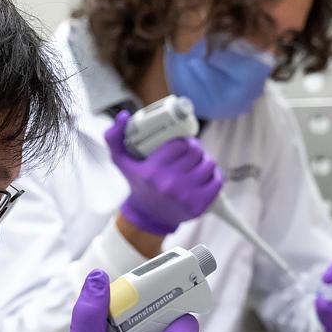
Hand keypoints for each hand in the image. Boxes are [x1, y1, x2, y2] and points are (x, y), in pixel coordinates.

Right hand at [105, 111, 224, 235]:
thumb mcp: (121, 161)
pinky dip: (214, 176)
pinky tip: (205, 175)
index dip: (183, 141)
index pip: (180, 144)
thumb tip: (123, 115)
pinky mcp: (199, 205)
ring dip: (205, 161)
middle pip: (196, 152)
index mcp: (152, 171)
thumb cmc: (138, 184)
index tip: (181, 145)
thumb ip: (114, 137)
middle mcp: (169, 184)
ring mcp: (185, 196)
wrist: (148, 216)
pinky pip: (217, 181)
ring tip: (197, 164)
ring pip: (208, 164)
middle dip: (195, 149)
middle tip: (190, 153)